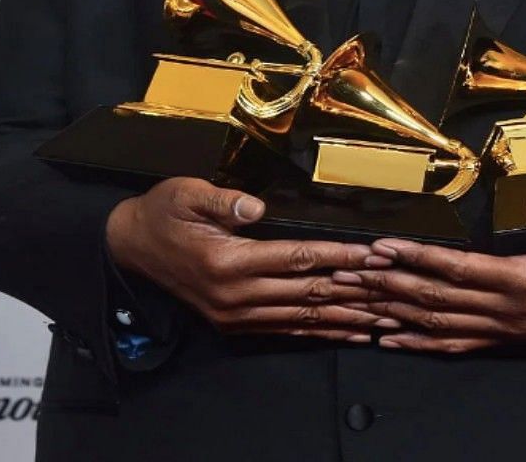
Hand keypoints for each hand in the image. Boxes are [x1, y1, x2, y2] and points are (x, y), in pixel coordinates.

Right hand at [105, 177, 384, 341]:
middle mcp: (235, 295)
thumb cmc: (162, 213)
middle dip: (355, 291)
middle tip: (394, 289)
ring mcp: (236, 315)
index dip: (338, 256)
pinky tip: (347, 332)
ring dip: (345, 318)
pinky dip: (319, 332)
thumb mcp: (185, 193)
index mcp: (228, 261)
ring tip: (383, 318)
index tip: (373, 254)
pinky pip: (286, 330)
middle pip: (308, 293)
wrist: (131, 247)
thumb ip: (222, 200)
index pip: (297, 258)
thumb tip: (256, 207)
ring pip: (302, 317)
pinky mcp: (235, 324)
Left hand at [344, 195, 525, 353]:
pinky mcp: (512, 336)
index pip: (460, 269)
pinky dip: (420, 342)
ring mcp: (509, 327)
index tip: (384, 246)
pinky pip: (457, 343)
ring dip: (394, 312)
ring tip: (357, 300)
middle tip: (349, 272)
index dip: (419, 258)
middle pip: (437, 298)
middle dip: (389, 284)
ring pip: (439, 323)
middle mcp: (511, 309)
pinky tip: (391, 340)